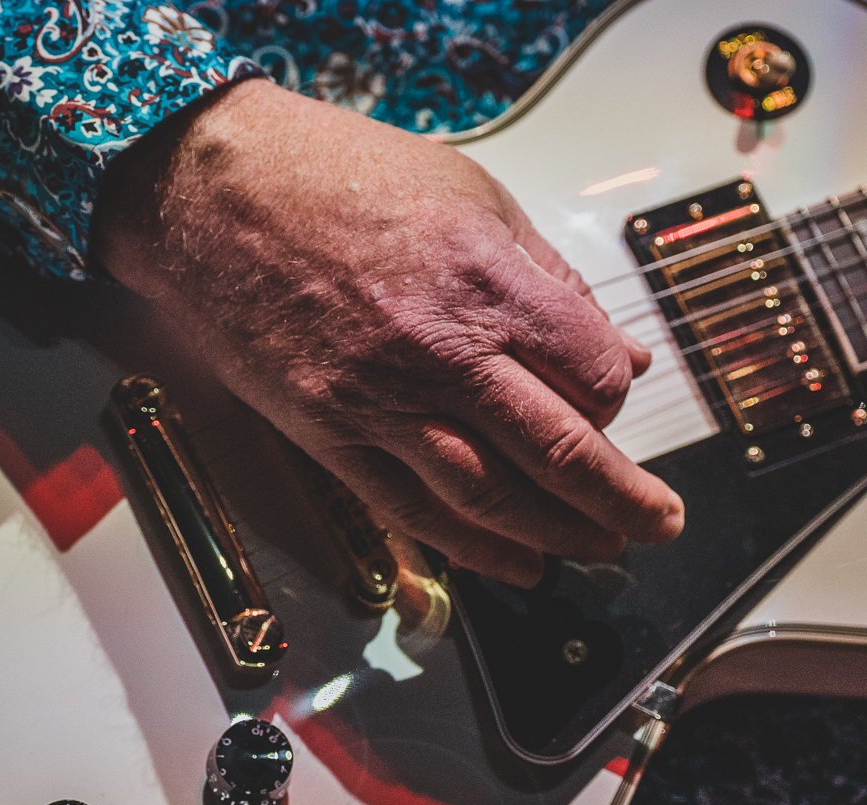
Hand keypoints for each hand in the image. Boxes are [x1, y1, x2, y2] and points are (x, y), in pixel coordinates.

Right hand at [93, 78, 683, 586]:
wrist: (208, 192)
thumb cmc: (333, 177)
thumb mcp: (472, 196)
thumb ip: (551, 282)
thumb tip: (615, 353)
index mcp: (486, 282)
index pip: (591, 376)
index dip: (617, 402)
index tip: (615, 407)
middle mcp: (441, 351)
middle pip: (559, 450)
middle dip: (622, 500)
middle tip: (658, 525)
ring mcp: (381, 401)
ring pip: (492, 496)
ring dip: (557, 535)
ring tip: (599, 551)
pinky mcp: (331, 434)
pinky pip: (412, 509)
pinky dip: (471, 548)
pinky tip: (513, 566)